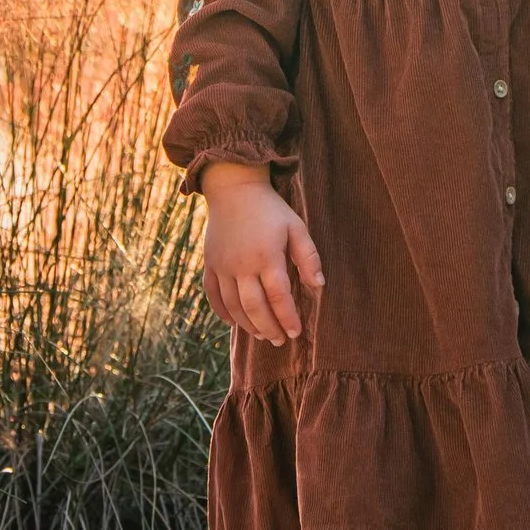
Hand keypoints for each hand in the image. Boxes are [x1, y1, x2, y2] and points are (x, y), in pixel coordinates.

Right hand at [199, 162, 323, 342]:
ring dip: (248, 325)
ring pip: (233, 306)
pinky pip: (213, 295)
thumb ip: (308, 256)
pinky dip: (222, 312)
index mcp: (267, 256)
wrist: (234, 188)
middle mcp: (242, 265)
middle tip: (279, 341)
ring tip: (261, 334)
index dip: (288, 318)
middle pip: (254, 307)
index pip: (279, 297)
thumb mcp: (296, 226)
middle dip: (268, 328)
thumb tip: (319, 285)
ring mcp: (223, 266)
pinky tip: (234, 323)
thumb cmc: (271, 209)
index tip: (296, 333)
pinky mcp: (210, 264)